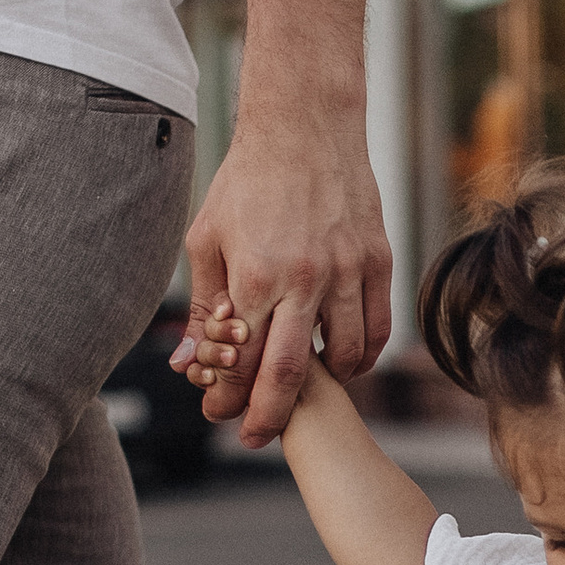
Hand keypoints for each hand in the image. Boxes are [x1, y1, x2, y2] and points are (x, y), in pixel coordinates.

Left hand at [170, 115, 391, 446]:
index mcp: (256, 274)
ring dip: (322, 386)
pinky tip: (340, 358)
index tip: (219, 415)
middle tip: (257, 437)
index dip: (227, 398)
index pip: (240, 359)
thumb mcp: (208, 239)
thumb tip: (186, 364)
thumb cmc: (249, 182)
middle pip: (289, 374)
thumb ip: (203, 305)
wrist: (305, 127)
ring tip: (300, 387)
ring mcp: (348, 271)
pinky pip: (376, 330)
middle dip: (269, 415)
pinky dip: (360, 356)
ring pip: (344, 358)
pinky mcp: (378, 261)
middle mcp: (305, 278)